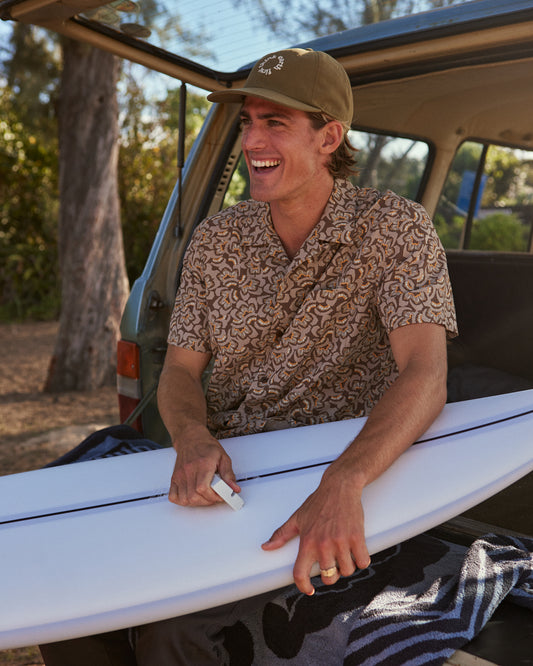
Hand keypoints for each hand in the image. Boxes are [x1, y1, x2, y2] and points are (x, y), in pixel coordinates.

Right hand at [169, 428, 239, 505]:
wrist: (191, 438)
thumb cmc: (206, 447)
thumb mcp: (223, 457)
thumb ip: (228, 474)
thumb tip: (234, 488)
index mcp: (202, 465)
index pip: (203, 488)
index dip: (213, 497)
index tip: (221, 496)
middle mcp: (189, 470)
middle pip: (194, 496)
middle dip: (208, 501)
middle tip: (215, 496)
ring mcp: (180, 475)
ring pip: (185, 499)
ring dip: (197, 502)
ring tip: (205, 496)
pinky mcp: (174, 478)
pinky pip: (174, 496)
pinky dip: (182, 501)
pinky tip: (191, 496)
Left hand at [261, 461, 370, 594]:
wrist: (339, 487)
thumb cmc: (319, 502)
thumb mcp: (297, 517)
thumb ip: (281, 534)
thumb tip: (266, 547)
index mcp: (307, 541)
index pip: (300, 573)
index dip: (304, 586)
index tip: (309, 590)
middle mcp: (324, 544)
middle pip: (328, 577)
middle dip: (330, 575)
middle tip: (332, 565)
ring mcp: (341, 542)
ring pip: (347, 571)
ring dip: (347, 567)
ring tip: (344, 555)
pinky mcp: (357, 538)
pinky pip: (363, 562)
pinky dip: (361, 560)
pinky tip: (356, 553)